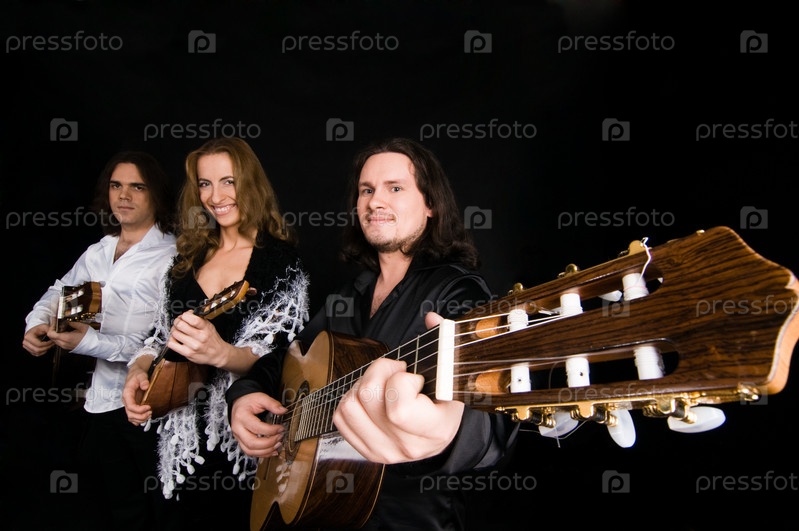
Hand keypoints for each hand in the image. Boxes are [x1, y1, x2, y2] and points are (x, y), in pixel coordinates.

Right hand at [22, 324, 54, 355]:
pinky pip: (36, 354)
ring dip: (45, 350)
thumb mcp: (44, 327)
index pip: (39, 344)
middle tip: (52, 344)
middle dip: (47, 347)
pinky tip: (46, 347)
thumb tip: (53, 335)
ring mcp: (26, 347)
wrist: (35, 329)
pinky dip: (42, 352)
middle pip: (37, 350)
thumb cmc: (39, 328)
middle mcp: (25, 342)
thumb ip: (49, 330)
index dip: (47, 344)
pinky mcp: (29, 350)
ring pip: (37, 353)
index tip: (52, 341)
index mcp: (28, 337)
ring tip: (50, 345)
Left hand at [34, 321, 90, 352]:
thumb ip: (72, 323)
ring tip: (60, 327)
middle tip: (56, 323)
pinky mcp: (66, 347)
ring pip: (54, 339)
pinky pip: (58, 341)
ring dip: (55, 333)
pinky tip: (64, 332)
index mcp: (67, 338)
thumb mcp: (82, 327)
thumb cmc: (90, 337)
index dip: (50, 327)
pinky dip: (58, 336)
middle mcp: (64, 343)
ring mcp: (64, 346)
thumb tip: (66, 320)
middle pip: (51, 337)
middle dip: (52, 329)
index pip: (51, 334)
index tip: (54, 321)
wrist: (94, 346)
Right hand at [122, 356, 153, 424]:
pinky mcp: (132, 407)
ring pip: (131, 417)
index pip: (130, 406)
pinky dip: (138, 420)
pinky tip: (145, 418)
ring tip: (149, 414)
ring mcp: (129, 405)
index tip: (149, 407)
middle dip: (141, 416)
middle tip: (150, 412)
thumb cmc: (137, 376)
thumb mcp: (141, 375)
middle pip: (130, 414)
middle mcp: (126, 401)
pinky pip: (132, 417)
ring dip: (140, 419)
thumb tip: (145, 386)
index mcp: (127, 394)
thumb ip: (143, 380)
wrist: (135, 375)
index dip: (140, 410)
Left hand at [167, 311, 228, 366]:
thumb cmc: (212, 340)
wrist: (217, 354)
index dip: (185, 315)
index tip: (185, 316)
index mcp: (206, 328)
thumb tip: (188, 313)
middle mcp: (200, 337)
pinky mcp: (187, 353)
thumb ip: (199, 319)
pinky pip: (172, 344)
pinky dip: (171, 340)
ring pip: (175, 334)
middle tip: (178, 322)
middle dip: (177, 321)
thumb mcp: (209, 326)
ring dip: (174, 330)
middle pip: (180, 325)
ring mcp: (193, 346)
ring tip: (178, 331)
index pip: (192, 319)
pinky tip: (176, 339)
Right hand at [230, 392, 286, 457]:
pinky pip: (250, 452)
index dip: (271, 430)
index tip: (281, 428)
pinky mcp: (241, 441)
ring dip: (266, 451)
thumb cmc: (250, 401)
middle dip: (269, 443)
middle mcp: (238, 428)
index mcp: (242, 416)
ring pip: (250, 451)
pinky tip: (272, 451)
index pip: (257, 427)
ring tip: (278, 445)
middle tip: (280, 437)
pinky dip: (262, 454)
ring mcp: (238, 437)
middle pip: (252, 443)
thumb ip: (272, 404)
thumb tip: (283, 410)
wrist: (240, 403)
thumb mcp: (261, 397)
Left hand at [332, 311, 463, 463]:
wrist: (437, 435)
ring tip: (383, 383)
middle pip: (368, 397)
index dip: (401, 380)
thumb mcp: (451, 377)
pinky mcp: (366, 450)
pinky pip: (340, 417)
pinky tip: (371, 397)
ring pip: (350, 405)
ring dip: (363, 384)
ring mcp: (384, 451)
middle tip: (396, 371)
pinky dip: (351, 398)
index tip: (413, 376)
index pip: (399, 408)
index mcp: (435, 431)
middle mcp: (408, 446)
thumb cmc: (444, 402)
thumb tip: (432, 319)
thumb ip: (444, 345)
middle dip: (379, 370)